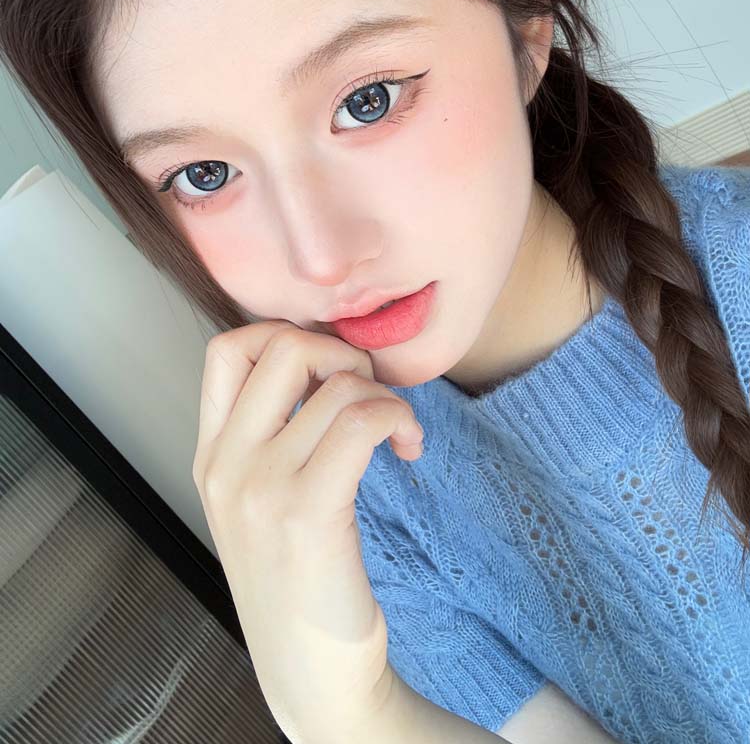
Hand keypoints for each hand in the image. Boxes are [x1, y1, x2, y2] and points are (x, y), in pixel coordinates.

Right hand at [191, 319, 424, 743]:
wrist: (310, 672)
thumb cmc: (297, 581)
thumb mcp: (257, 503)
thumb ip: (268, 437)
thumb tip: (320, 365)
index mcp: (210, 456)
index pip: (225, 350)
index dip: (284, 337)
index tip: (326, 373)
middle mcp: (226, 465)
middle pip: (282, 346)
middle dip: (341, 354)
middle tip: (368, 395)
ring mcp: (261, 488)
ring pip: (338, 386)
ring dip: (385, 397)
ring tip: (398, 434)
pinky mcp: (308, 513)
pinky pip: (362, 421)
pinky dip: (398, 419)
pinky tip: (409, 448)